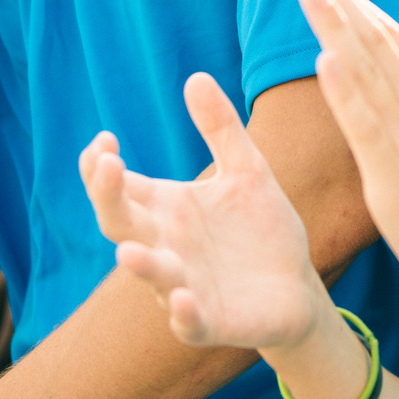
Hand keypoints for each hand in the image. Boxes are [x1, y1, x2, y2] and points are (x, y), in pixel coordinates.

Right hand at [83, 74, 328, 350]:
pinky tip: (182, 299)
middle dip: (107, 197)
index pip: (118, 186)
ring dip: (141, 264)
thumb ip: (221, 129)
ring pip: (151, 275)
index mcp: (167, 209)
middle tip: (106, 166)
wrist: (298, 286)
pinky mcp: (209, 321)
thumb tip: (195, 76)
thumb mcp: (246, 171)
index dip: (100, 166)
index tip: (105, 139)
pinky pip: (187, 322)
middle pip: (120, 223)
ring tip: (128, 252)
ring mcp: (183, 285)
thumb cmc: (261, 229)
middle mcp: (165, 246)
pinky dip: (182, 313)